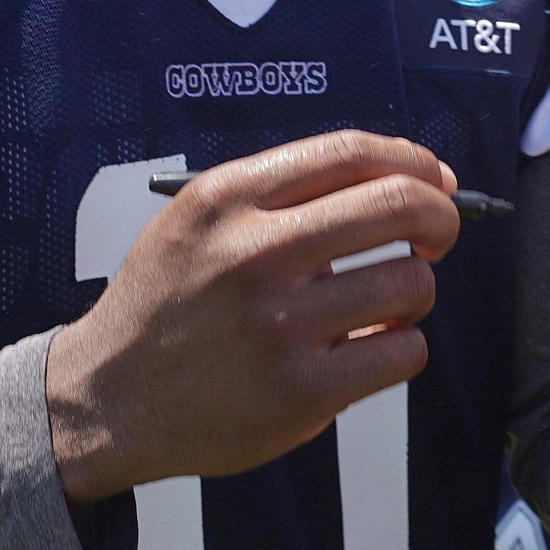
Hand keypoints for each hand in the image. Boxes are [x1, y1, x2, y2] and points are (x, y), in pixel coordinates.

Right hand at [43, 131, 463, 504]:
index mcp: (230, 198)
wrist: (108, 397)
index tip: (434, 179)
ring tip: (384, 303)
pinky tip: (369, 348)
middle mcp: (256, 254)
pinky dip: (401, 346)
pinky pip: (403, 352)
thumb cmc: (169, 302)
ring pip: (411, 284)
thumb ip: (287, 192)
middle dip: (441, 217)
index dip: (414, 160)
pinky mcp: (301, 392)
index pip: (353, 152)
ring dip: (415, 291)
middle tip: (437, 237)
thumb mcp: (199, 219)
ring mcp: (281, 326)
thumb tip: (414, 177)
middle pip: (399, 206)